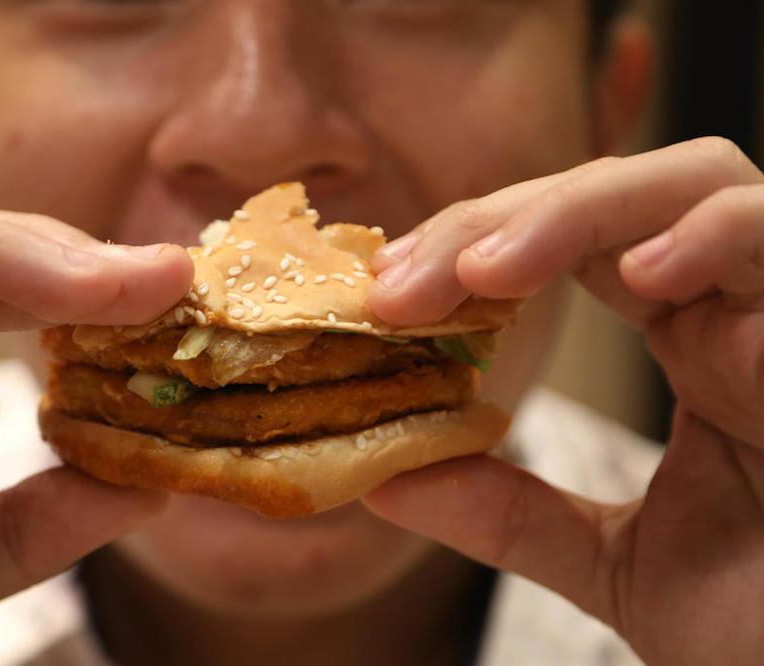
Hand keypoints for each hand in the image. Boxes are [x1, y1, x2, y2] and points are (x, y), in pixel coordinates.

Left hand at [363, 137, 763, 665]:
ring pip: (696, 183)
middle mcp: (735, 309)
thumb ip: (509, 512)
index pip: (568, 245)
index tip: (387, 295)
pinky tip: (641, 276)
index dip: (472, 251)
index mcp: (690, 340)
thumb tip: (387, 478)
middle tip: (401, 284)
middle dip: (495, 223)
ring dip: (574, 212)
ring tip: (486, 272)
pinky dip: (710, 237)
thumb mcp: (615, 564)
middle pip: (612, 196)